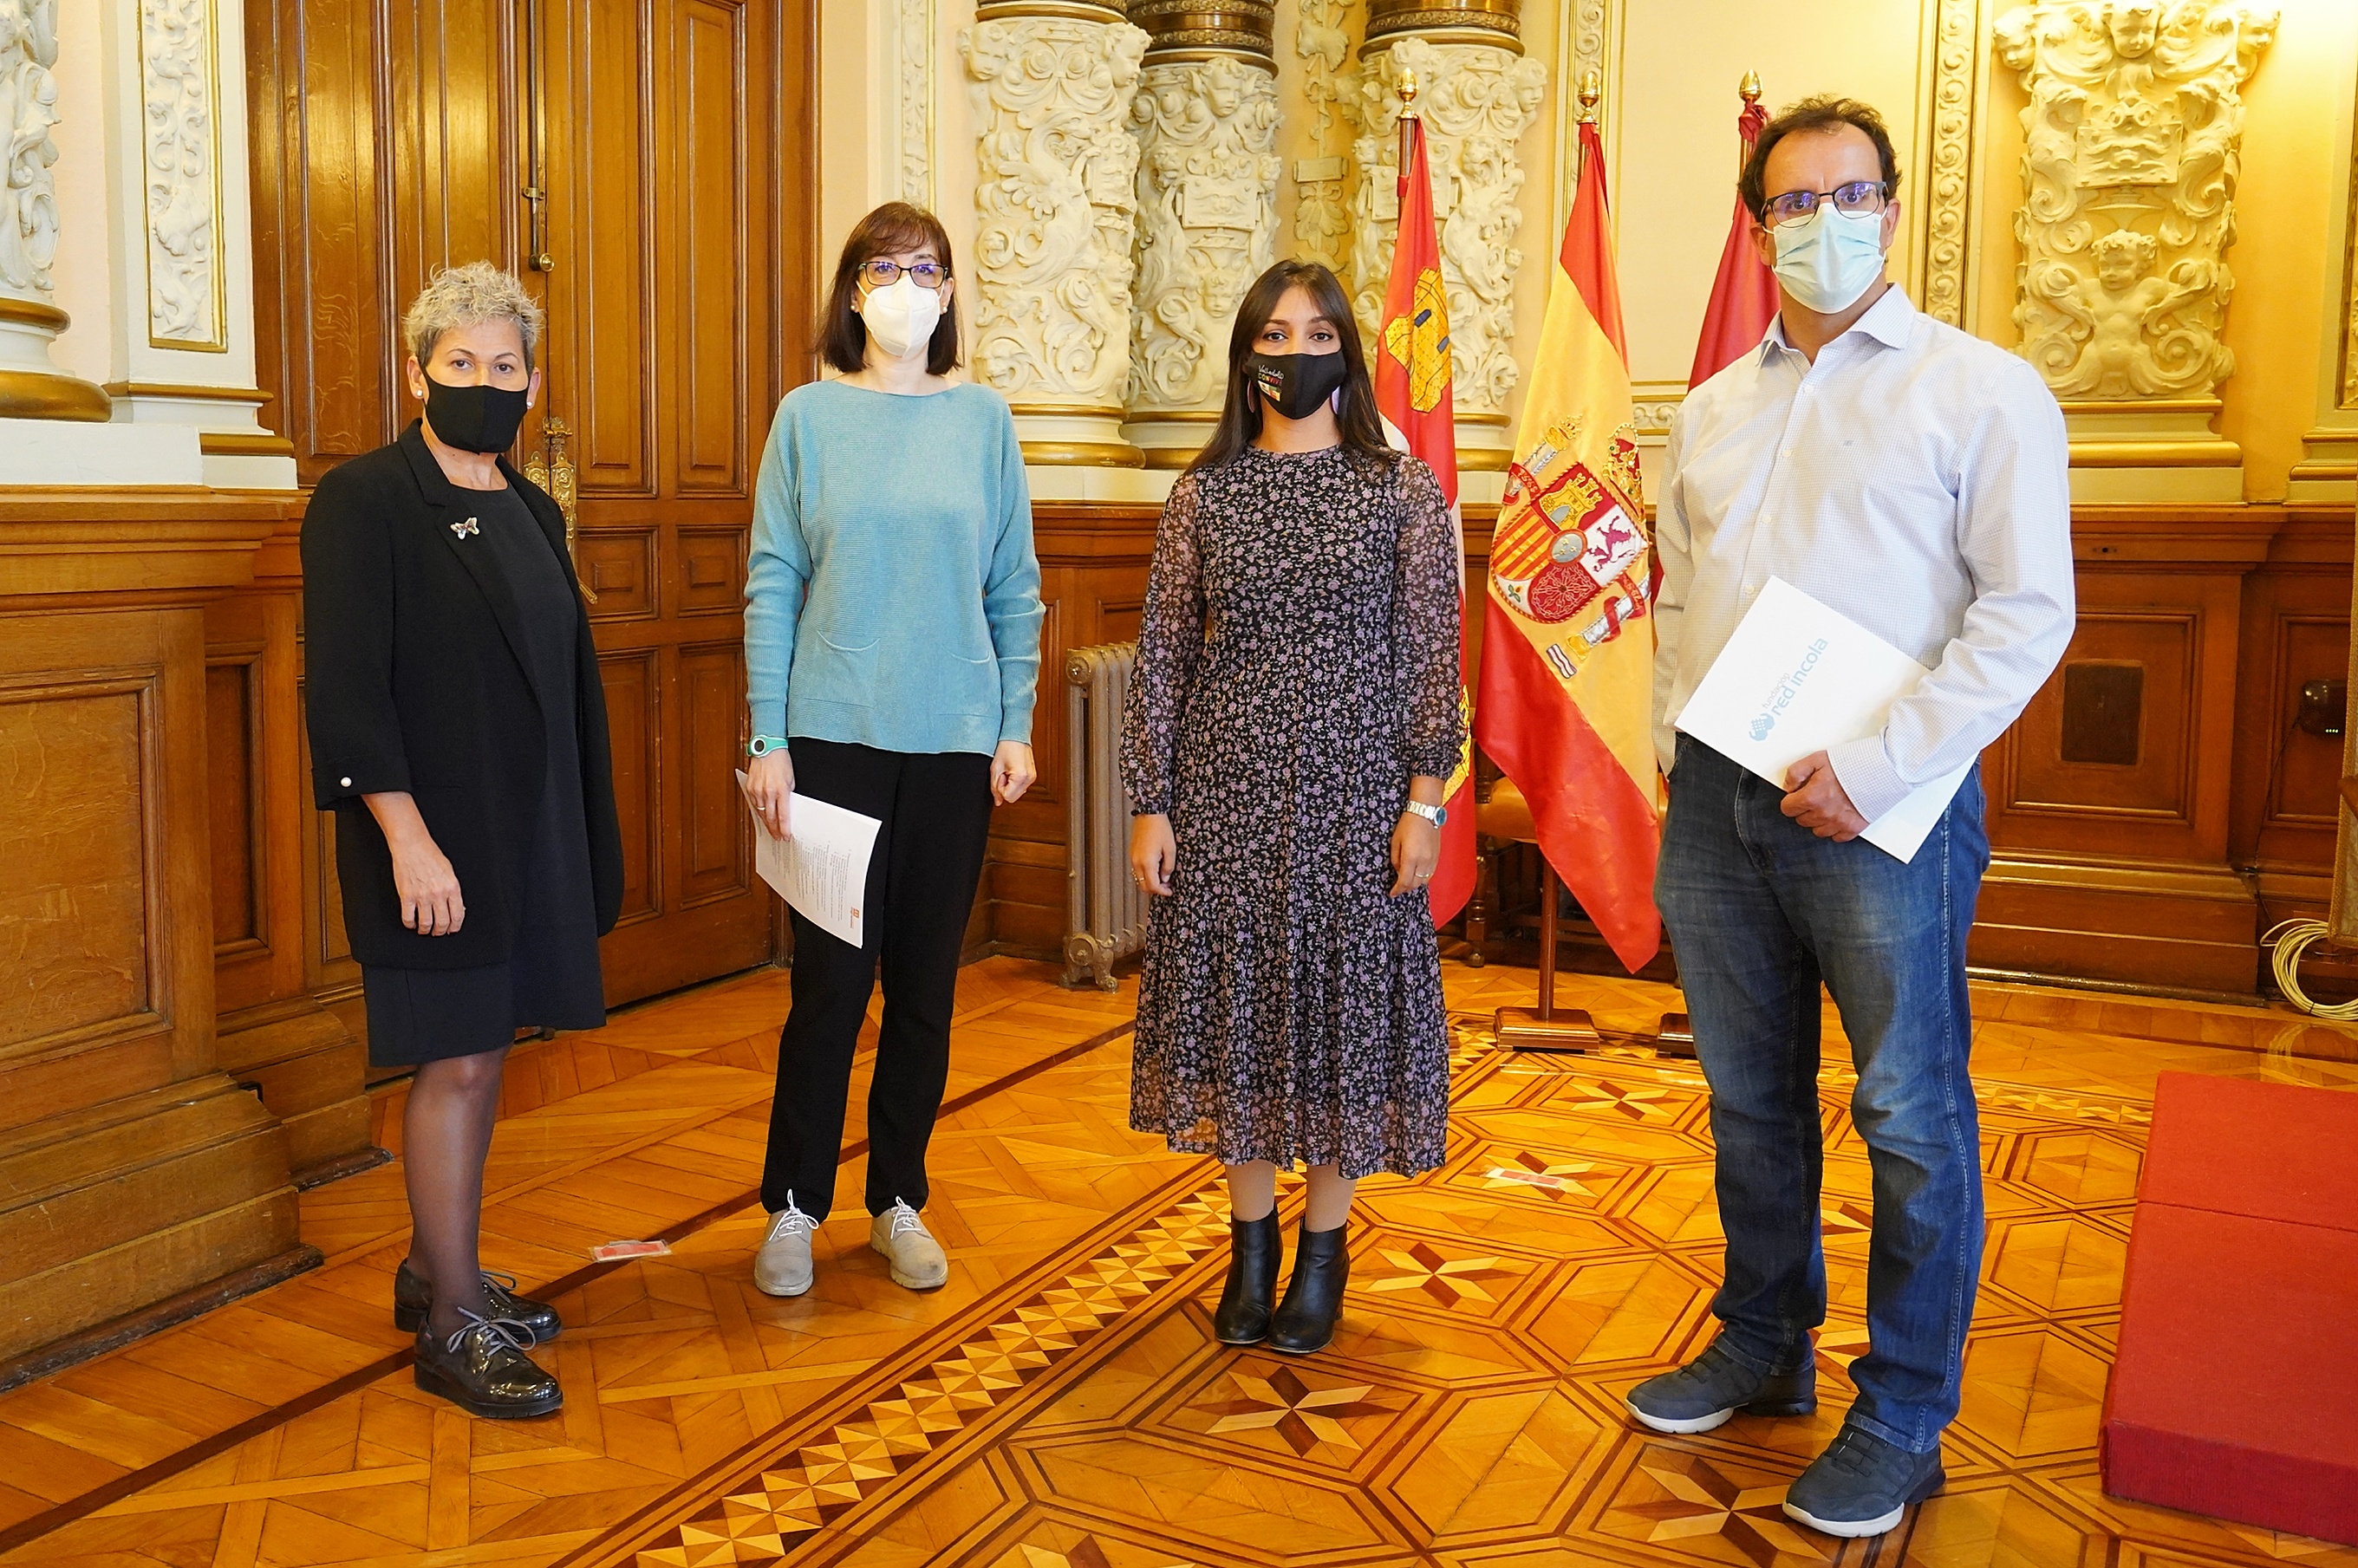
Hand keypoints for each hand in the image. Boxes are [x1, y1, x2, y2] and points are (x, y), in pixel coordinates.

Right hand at [363, 791, 465, 933]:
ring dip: (426, 930)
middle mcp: (438, 893)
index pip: (457, 915)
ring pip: (426, 923)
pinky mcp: (407, 896)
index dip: (455, 927)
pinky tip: (412, 923)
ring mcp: (422, 896)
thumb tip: (455, 907)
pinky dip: (410, 924)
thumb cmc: (430, 855)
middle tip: (438, 932)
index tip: (452, 930)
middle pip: (442, 922)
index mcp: (452, 887)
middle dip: (441, 931)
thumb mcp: (449, 872)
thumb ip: (452, 890)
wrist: (412, 846)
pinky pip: (408, 918)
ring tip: (424, 930)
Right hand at [746, 748, 794, 840]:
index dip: (784, 828)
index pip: (783, 815)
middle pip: (770, 818)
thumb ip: (788, 793)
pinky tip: (762, 816)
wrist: (767, 748)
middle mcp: (767, 792)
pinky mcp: (749, 788)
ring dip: (766, 823)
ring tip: (771, 830)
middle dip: (775, 830)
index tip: (786, 836)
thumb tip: (786, 806)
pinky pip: (754, 804)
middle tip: (778, 837)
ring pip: (761, 813)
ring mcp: (757, 790)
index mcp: (781, 790)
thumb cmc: (781, 761)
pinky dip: (759, 811)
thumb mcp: (791, 778)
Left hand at [992, 740, 1036, 803]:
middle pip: (1013, 798)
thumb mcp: (996, 768)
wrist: (1016, 736)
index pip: (1007, 797)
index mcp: (1021, 776)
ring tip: (1008, 771)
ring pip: (1018, 793)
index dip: (1000, 788)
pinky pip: (1021, 787)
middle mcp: (1029, 778)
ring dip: (1010, 786)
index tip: (1000, 776)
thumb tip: (998, 801)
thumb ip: (995, 787)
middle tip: (1004, 774)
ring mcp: (1032, 777)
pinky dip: (1015, 783)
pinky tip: (1013, 772)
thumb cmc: (1006, 747)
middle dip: (1005, 789)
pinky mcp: (1032, 775)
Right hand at [1129, 812, 1176, 895]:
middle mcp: (1137, 862)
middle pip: (1143, 886)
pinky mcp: (1132, 853)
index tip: (1169, 891)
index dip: (1162, 892)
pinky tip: (1154, 869)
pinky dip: (1145, 875)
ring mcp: (1133, 858)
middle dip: (1155, 889)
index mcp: (1147, 862)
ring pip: (1139, 879)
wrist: (1149, 813)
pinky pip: (1137, 870)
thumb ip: (1168, 867)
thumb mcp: (1170, 849)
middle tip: (1166, 887)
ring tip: (1162, 878)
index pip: (1153, 886)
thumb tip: (1165, 878)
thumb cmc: (1160, 827)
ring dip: (1150, 882)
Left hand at [1390, 810, 1439, 895]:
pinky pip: (1430, 873)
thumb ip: (1395, 859)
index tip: (1392, 893)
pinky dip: (1423, 877)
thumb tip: (1398, 871)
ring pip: (1424, 881)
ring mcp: (1432, 860)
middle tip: (1398, 888)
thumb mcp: (1395, 842)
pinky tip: (1417, 874)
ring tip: (1407, 882)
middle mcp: (1423, 862)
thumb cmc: (1408, 824)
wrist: (1426, 813)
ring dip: (1415, 884)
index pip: (1404, 882)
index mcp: (1411, 858)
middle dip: (1405, 889)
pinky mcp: (1437, 857)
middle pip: (1415, 884)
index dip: (1397, 890)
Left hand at [1782, 750, 1866, 840]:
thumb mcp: (1818, 758)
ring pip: (1817, 830)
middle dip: (1805, 808)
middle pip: (1801, 820)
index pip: (1787, 809)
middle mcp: (1824, 813)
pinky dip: (1835, 828)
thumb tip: (1788, 786)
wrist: (1882, 769)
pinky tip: (1839, 814)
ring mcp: (1839, 823)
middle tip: (1817, 795)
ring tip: (1829, 804)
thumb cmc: (1853, 763)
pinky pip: (1836, 837)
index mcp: (1813, 796)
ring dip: (1819, 819)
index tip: (1797, 795)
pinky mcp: (1853, 828)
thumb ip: (1796, 772)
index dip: (1791, 800)